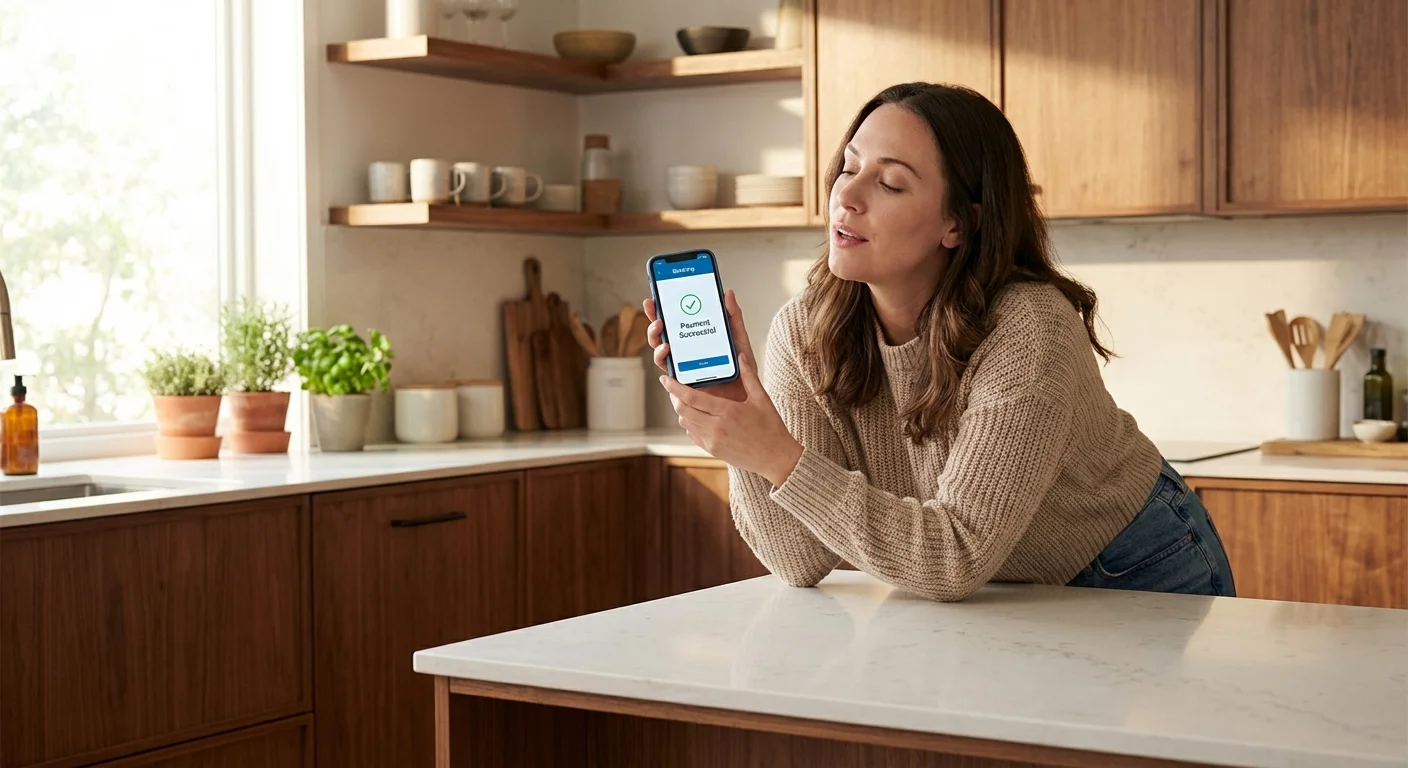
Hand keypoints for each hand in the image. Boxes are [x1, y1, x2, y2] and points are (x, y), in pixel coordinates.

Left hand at [642, 290, 802, 486]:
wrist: (775, 458)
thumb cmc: (771, 427)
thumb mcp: (762, 399)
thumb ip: (750, 376)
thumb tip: (741, 356)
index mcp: (727, 411)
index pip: (691, 397)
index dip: (674, 387)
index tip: (665, 378)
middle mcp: (716, 427)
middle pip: (683, 410)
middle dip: (674, 397)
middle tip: (673, 387)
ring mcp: (713, 441)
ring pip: (685, 422)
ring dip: (682, 410)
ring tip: (686, 400)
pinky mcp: (713, 450)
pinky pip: (693, 434)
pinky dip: (690, 423)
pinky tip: (698, 416)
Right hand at [643, 292, 745, 402]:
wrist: (748, 396)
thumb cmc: (743, 368)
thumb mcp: (739, 338)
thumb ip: (733, 317)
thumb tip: (728, 293)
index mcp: (695, 339)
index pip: (674, 323)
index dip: (661, 311)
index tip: (654, 299)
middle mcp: (685, 353)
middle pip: (662, 336)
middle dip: (653, 322)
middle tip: (655, 313)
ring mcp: (682, 368)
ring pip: (660, 353)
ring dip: (656, 341)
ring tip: (662, 333)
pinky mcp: (683, 384)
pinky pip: (668, 371)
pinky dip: (664, 359)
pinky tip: (667, 350)